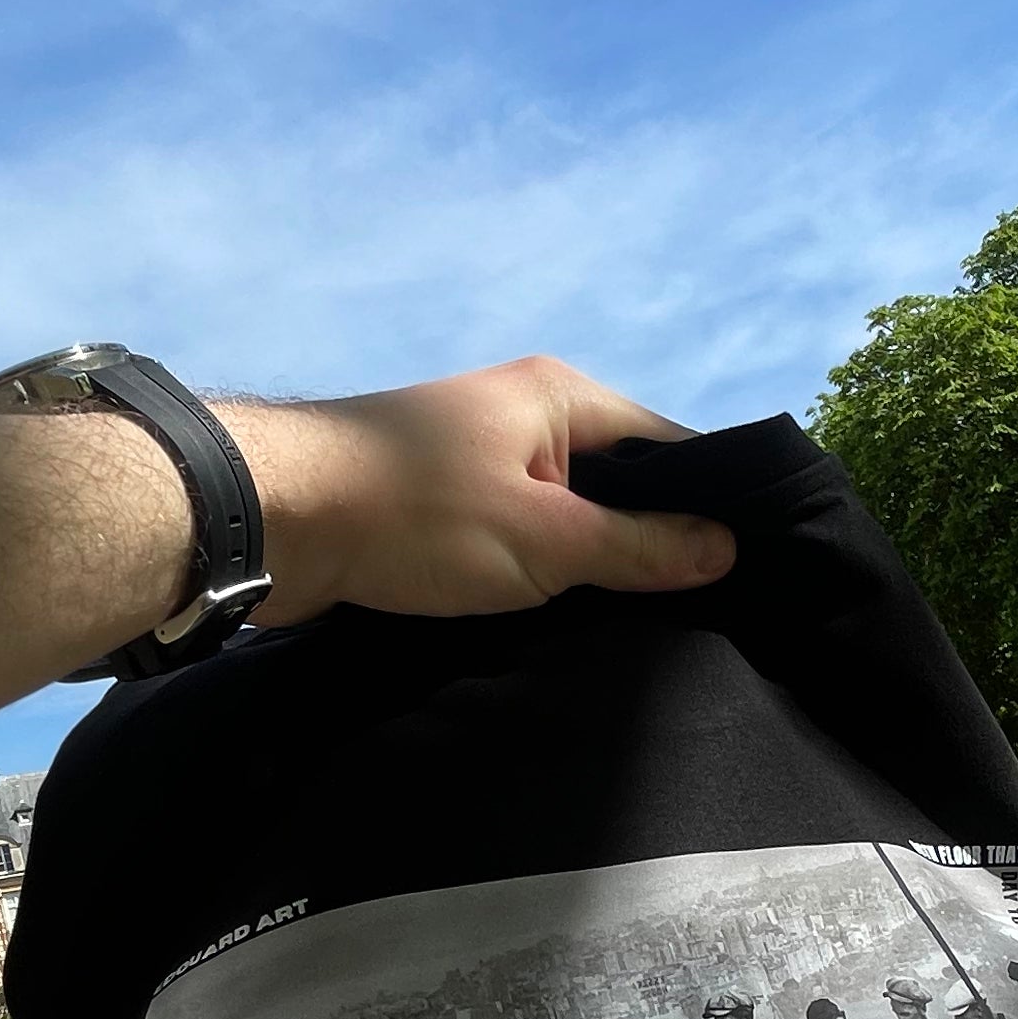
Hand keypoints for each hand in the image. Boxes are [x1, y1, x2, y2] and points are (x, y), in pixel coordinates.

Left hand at [221, 357, 734, 623]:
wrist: (273, 519)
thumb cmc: (417, 516)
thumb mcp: (546, 540)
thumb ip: (640, 547)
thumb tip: (728, 548)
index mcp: (561, 397)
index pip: (668, 445)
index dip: (709, 504)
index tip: (744, 569)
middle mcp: (525, 413)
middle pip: (618, 479)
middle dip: (649, 539)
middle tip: (692, 611)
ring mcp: (477, 455)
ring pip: (564, 512)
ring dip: (587, 561)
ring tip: (631, 621)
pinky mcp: (437, 499)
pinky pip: (515, 531)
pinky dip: (536, 569)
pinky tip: (555, 615)